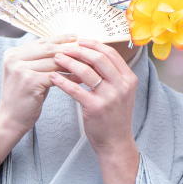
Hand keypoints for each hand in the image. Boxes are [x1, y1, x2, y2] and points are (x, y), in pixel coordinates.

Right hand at [0, 35, 75, 165]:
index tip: (76, 36)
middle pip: (48, 49)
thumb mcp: (30, 73)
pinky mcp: (29, 81)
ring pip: (53, 62)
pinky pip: (55, 76)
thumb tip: (66, 47)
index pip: (41, 41)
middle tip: (86, 49)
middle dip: (68, 49)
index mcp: (13, 53)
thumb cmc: (25, 96)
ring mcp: (20, 69)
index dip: (60, 38)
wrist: (11, 119)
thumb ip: (41, 60)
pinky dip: (69, 77)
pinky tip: (80, 79)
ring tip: (87, 64)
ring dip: (72, 63)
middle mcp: (14, 58)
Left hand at [50, 39, 139, 183]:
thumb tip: (93, 54)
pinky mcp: (95, 108)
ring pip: (86, 71)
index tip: (80, 40)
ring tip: (57, 58)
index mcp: (129, 78)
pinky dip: (62, 81)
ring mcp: (110, 97)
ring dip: (69, 62)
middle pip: (98, 58)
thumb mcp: (121, 92)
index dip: (94, 44)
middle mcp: (122, 86)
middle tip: (65, 48)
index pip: (110, 53)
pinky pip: (75, 89)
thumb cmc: (115, 116)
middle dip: (79, 50)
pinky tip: (53, 77)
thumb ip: (112, 74)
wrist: (115, 142)